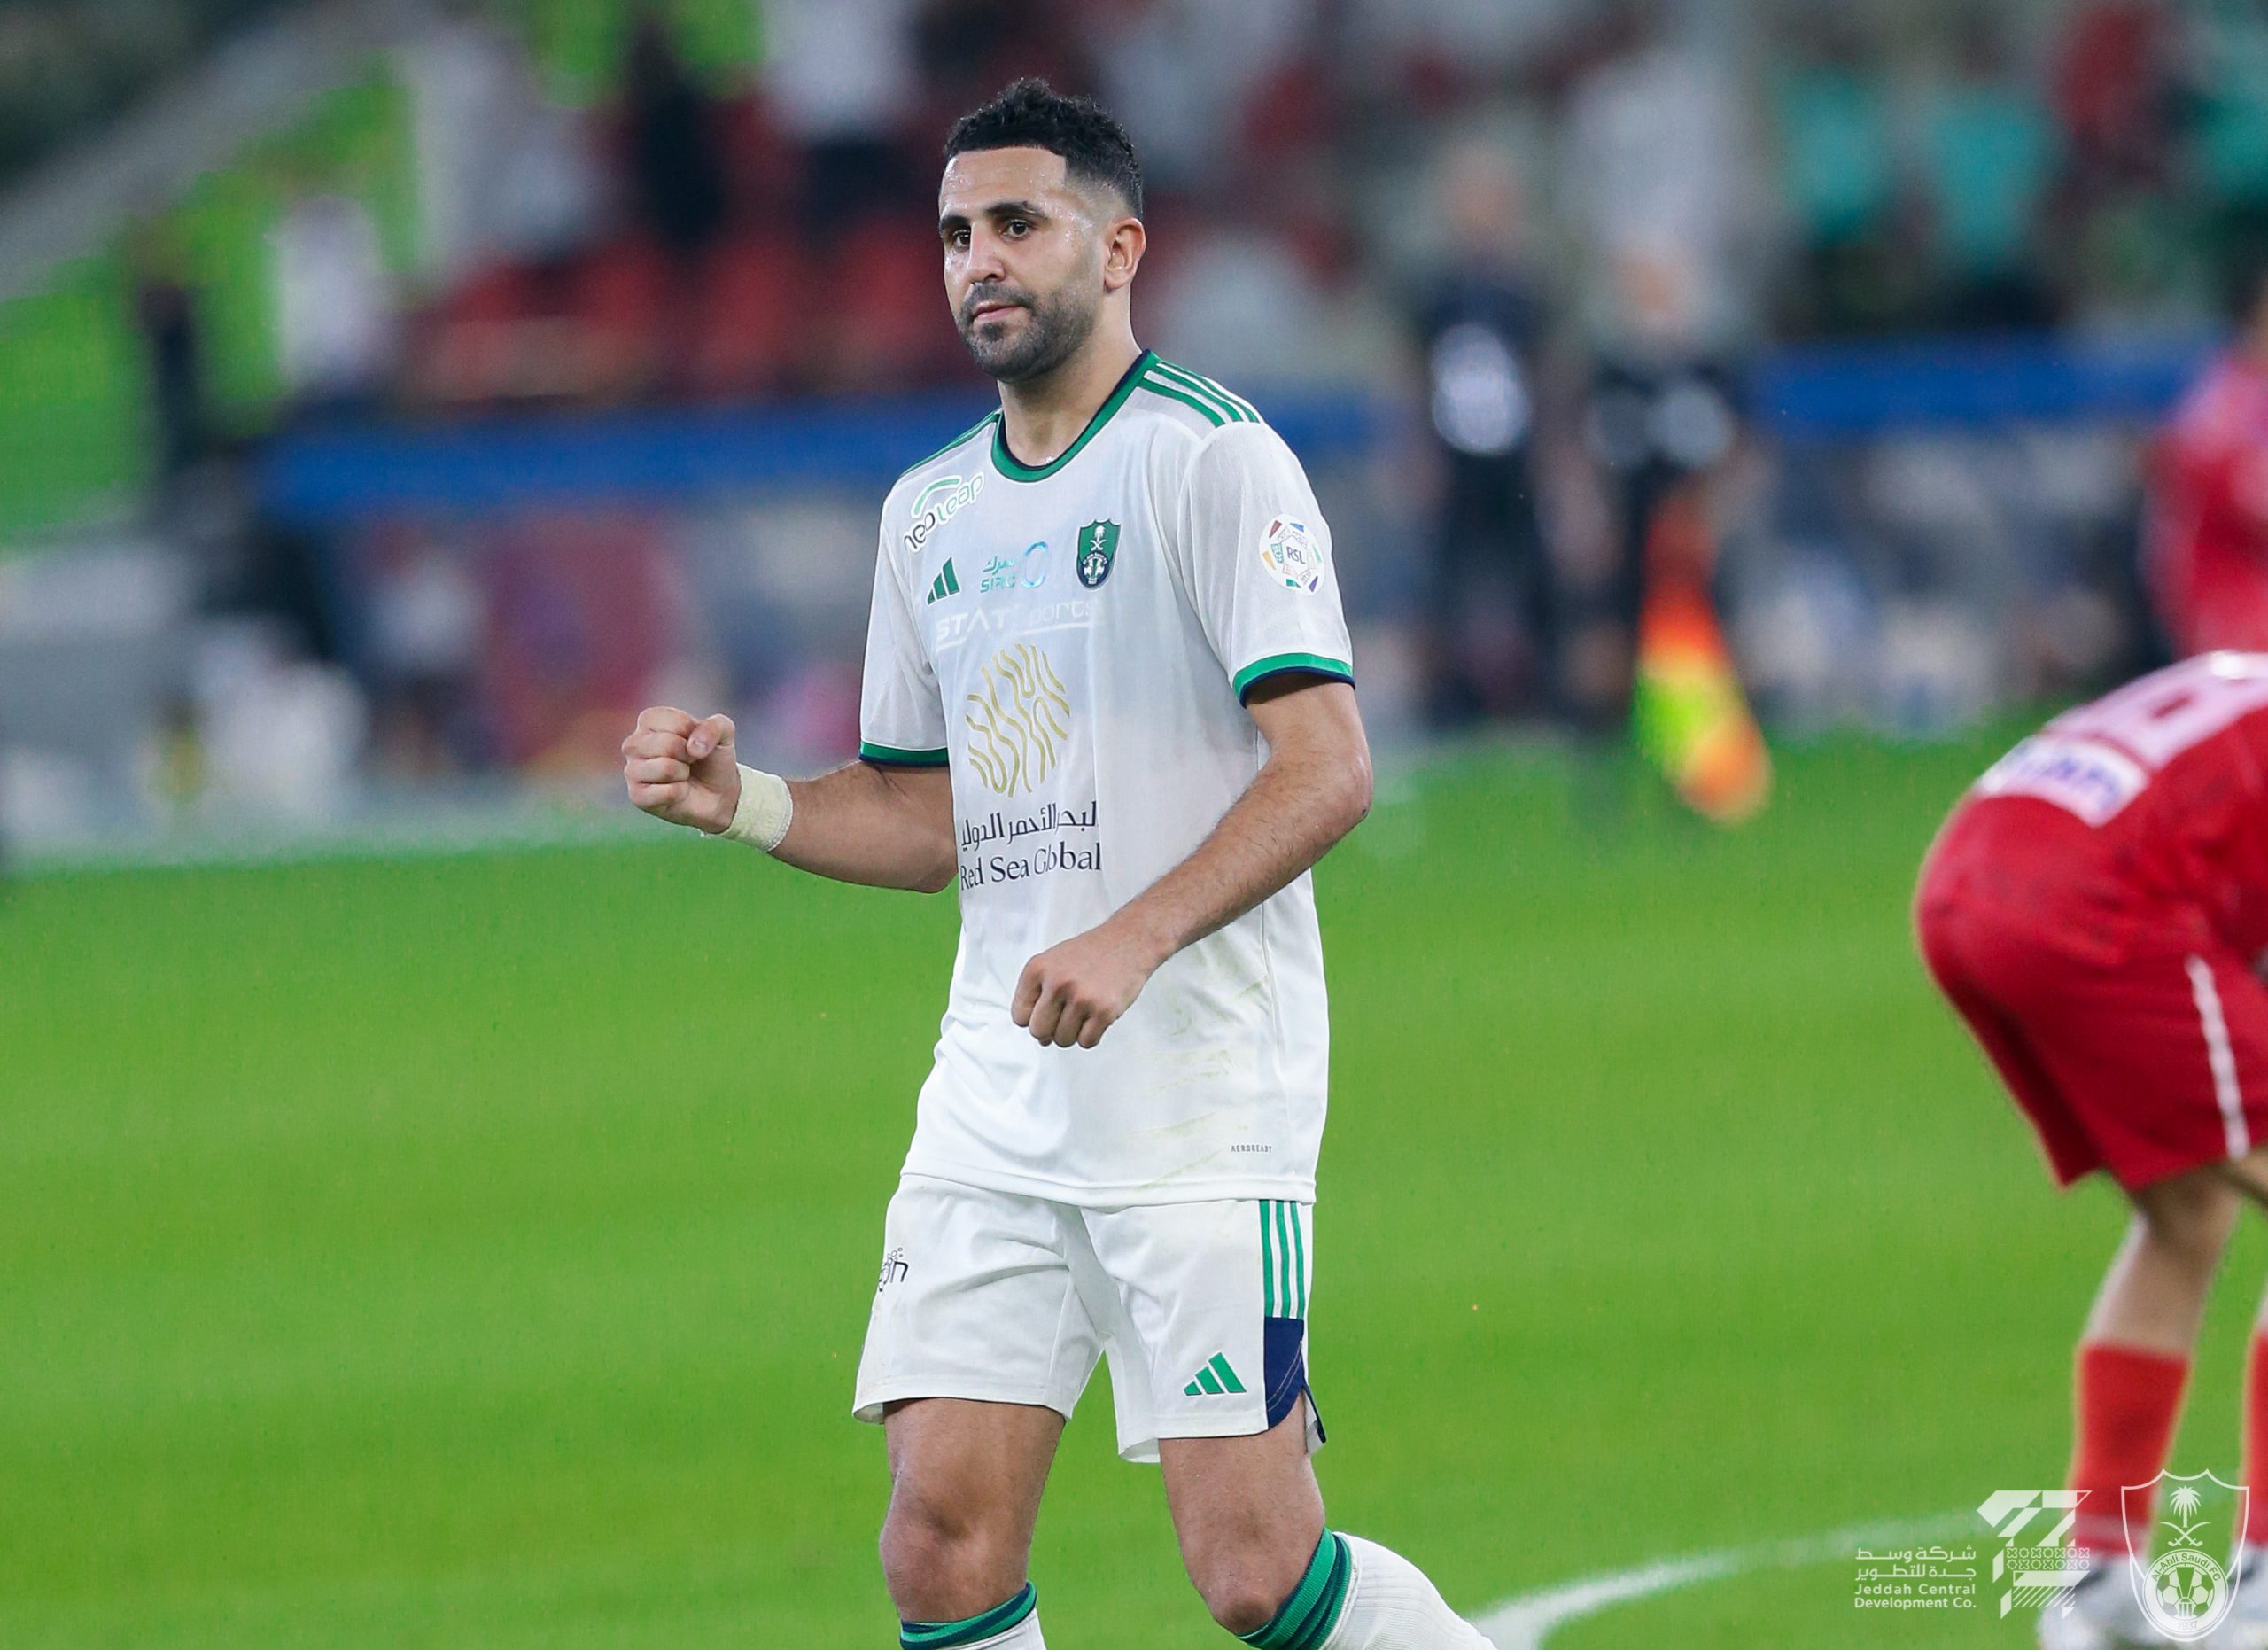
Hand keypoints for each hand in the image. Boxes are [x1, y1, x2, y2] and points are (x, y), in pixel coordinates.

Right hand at [622, 706, 739, 833]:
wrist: (717, 793)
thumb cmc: (712, 758)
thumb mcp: (723, 733)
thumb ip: (714, 727)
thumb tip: (693, 747)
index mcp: (649, 720)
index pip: (677, 722)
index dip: (695, 734)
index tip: (694, 742)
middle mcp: (634, 743)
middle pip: (668, 745)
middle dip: (689, 756)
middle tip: (689, 762)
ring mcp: (631, 770)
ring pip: (665, 768)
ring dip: (683, 774)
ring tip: (682, 775)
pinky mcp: (636, 796)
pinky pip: (665, 792)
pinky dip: (680, 793)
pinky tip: (677, 792)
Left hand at [1012, 918, 1166, 1048]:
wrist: (1128, 941)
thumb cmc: (1090, 954)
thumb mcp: (1053, 962)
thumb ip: (1039, 996)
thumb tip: (1042, 1040)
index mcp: (1037, 968)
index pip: (1019, 1016)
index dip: (1034, 1018)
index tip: (1048, 1009)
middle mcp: (1057, 982)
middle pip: (1038, 1032)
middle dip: (1051, 1030)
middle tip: (1067, 1014)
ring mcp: (1081, 997)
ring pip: (1063, 1040)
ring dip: (1073, 1033)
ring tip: (1084, 1011)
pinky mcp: (1104, 1010)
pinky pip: (1086, 1042)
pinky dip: (1091, 1035)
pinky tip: (1097, 1016)